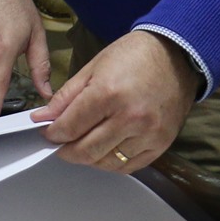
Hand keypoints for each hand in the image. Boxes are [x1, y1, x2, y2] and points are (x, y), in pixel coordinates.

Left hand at [32, 30, 198, 172]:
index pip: (70, 127)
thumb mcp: (93, 67)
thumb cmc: (134, 56)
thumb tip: (44, 118)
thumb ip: (66, 96)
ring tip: (83, 144)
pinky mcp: (161, 143)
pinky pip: (129, 166)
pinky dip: (112, 162)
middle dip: (66, 150)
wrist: (175, 54)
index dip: (53, 134)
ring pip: (106, 162)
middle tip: (61, 143)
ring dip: (89, 157)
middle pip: (86, 151)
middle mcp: (130, 117)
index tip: (48, 133)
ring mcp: (148, 133)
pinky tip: (105, 150)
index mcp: (108, 93)